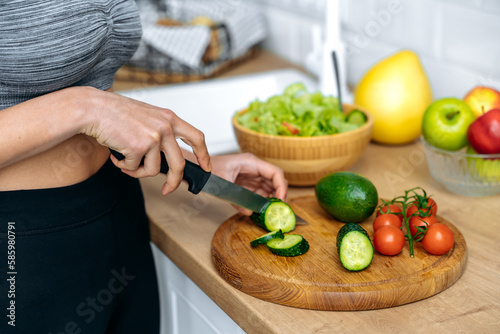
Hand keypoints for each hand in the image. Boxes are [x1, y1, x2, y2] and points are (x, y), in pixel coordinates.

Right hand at [81, 87, 210, 194]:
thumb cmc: (115, 113)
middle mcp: (165, 127)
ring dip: (138, 171)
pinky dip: (124, 166)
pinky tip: (116, 154)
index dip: (204, 155)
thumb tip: (166, 161)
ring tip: (125, 160)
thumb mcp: (148, 117)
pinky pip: (134, 168)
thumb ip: (161, 133)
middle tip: (169, 189)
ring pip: (153, 170)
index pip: (196, 137)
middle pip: (179, 164)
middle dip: (174, 181)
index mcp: (170, 118)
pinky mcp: (139, 147)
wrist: (93, 109)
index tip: (206, 167)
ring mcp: (153, 137)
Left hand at [210, 153, 287, 214]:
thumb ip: (237, 199)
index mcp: (251, 162)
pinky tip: (259, 211)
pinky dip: (261, 203)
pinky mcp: (247, 185)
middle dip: (279, 195)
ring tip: (270, 213)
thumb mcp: (222, 185)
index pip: (275, 172)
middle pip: (275, 181)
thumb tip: (250, 212)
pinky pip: (259, 194)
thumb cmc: (208, 172)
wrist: (198, 172)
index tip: (281, 200)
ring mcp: (251, 177)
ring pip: (269, 188)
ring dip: (271, 200)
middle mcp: (254, 169)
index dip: (282, 186)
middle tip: (279, 210)